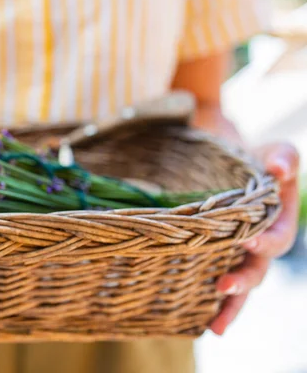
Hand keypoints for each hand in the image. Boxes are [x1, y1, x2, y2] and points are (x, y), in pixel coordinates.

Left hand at [210, 143, 299, 334]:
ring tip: (214, 326)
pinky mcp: (214, 257)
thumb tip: (280, 168)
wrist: (225, 163)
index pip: (277, 237)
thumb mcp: (273, 152)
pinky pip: (213, 279)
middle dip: (243, 280)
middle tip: (222, 286)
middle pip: (257, 269)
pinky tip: (196, 321)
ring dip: (228, 305)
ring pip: (238, 285)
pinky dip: (206, 302)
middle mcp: (260, 243)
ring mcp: (237, 254)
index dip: (265, 242)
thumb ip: (283, 156)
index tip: (247, 242)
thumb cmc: (252, 158)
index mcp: (278, 221)